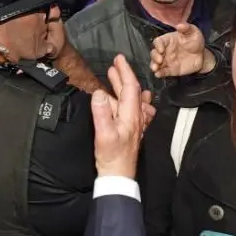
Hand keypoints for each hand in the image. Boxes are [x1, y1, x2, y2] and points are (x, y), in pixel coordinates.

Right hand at [90, 54, 151, 178]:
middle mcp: (136, 118)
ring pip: (131, 100)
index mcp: (131, 115)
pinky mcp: (129, 131)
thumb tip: (99, 93)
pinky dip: (124, 100)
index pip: (131, 87)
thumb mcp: (104, 134)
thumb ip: (102, 112)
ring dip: (122, 87)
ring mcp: (134, 124)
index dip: (125, 71)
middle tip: (114, 64)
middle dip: (123, 76)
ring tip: (113, 77)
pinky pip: (130, 109)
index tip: (118, 59)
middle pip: (132, 91)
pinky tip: (119, 100)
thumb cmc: (113, 158)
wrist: (118, 177)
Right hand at [150, 22, 214, 77]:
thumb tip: (180, 25)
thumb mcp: (193, 32)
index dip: (157, 45)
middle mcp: (165, 50)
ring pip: (156, 63)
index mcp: (168, 40)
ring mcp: (167, 60)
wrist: (202, 55)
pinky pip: (163, 72)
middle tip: (160, 60)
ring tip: (155, 68)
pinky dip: (159, 73)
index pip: (158, 41)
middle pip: (154, 52)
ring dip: (153, 65)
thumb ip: (186, 28)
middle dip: (154, 56)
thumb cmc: (195, 41)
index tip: (161, 49)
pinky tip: (158, 74)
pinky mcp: (170, 69)